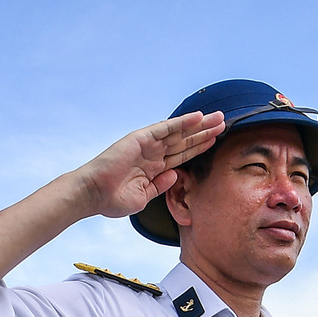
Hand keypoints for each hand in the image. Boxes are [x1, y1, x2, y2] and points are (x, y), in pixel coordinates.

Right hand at [74, 112, 226, 218]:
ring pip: (179, 132)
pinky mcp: (141, 138)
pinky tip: (198, 117)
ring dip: (199, 125)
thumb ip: (160, 186)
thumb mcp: (143, 197)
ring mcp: (148, 145)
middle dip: (205, 133)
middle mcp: (153, 154)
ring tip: (218, 118)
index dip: (200, 148)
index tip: (217, 141)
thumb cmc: (112, 199)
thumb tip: (175, 175)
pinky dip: (182, 122)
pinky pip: (165, 128)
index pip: (182, 155)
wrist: (93, 194)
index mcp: (154, 168)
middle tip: (224, 122)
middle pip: (185, 141)